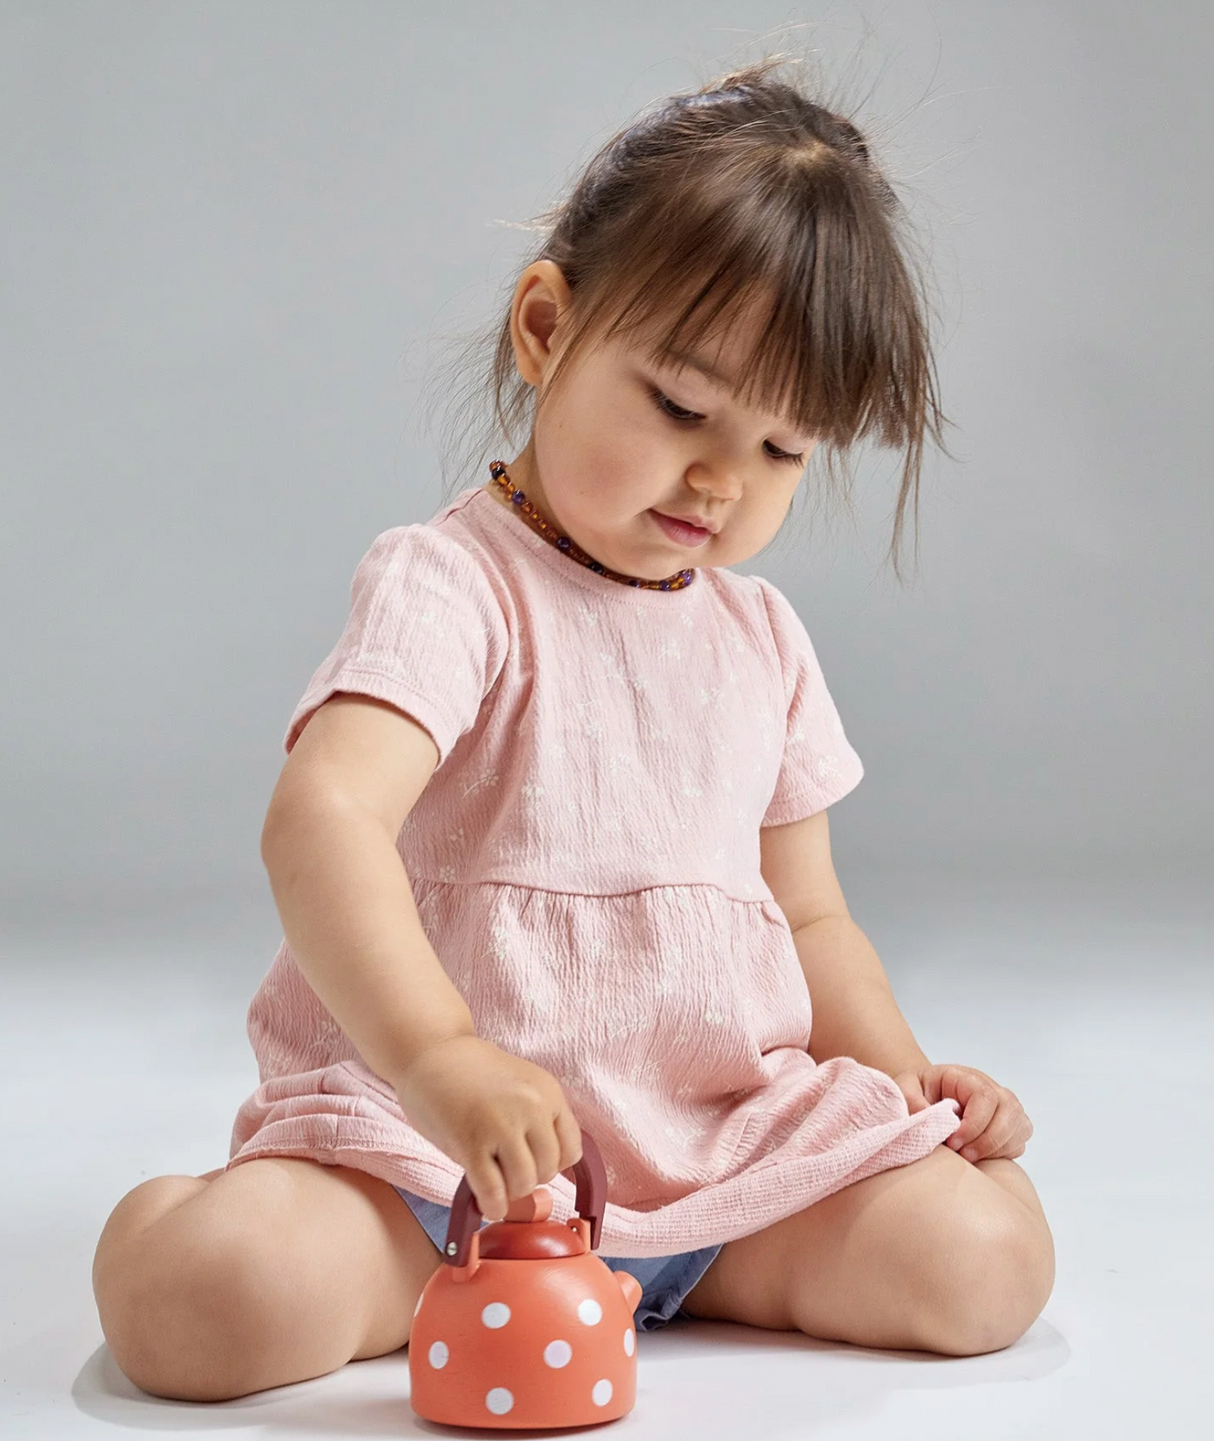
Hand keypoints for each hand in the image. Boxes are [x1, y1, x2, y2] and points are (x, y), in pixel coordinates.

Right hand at [391, 1034, 583, 1220]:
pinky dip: (492, 1206)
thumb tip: (545, 1171)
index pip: (571, 1150)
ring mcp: (502, 1124)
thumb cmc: (473, 1073)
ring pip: (524, 1184)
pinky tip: (485, 1203)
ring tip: (493, 1182)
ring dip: (509, 1193)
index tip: (532, 1165)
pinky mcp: (471, 1142)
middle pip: (548, 1170)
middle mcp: (532, 1106)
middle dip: (528, 1178)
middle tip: (505, 1172)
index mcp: (548, 1092)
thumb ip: (537, 1119)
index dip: (552, 1165)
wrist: (431, 1052)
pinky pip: (493, 1191)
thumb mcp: (521, 1086)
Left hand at [892, 1062, 1032, 1162]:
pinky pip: (1019, 1143)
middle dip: (987, 1140)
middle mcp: (992, 1090)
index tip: (953, 1142)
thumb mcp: (905, 1087)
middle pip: (1009, 1111)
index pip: (985, 1096)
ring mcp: (1005, 1109)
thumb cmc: (918, 1091)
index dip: (973, 1123)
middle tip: (963, 1156)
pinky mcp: (1010, 1128)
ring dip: (996, 1148)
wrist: (927, 1099)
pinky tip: (980, 1157)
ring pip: (1019, 1128)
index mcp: (967, 1078)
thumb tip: (926, 1116)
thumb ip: (911, 1098)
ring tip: (969, 1158)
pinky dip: (1003, 1154)